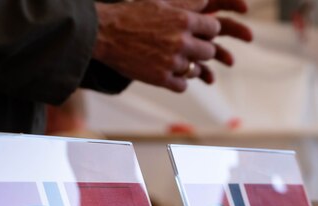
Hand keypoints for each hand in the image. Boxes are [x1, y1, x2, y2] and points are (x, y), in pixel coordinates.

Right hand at [93, 0, 251, 92]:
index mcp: (183, 20)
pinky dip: (177, 81)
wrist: (104, 33)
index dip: (207, 31)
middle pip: (209, 51)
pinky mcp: (162, 79)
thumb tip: (206, 2)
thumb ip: (186, 4)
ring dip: (187, 65)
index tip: (198, 33)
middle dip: (199, 50)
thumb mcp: (160, 2)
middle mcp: (181, 41)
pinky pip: (183, 85)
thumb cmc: (131, 14)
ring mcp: (172, 62)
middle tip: (185, 47)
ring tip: (172, 58)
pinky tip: (166, 72)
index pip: (213, 29)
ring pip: (196, 70)